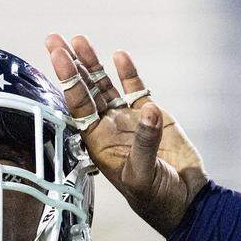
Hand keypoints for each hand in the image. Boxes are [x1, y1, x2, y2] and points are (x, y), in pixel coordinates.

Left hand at [44, 35, 207, 234]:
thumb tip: (148, 111)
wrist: (186, 200)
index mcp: (98, 143)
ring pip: (105, 86)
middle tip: (54, 40)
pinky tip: (119, 56)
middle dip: (70, 66)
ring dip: (92, 64)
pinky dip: (128, 73)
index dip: (67, 81)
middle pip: (84, 91)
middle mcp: (109, 128)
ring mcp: (129, 120)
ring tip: (79, 40)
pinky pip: (135, 89)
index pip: (77, 106)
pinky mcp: (152, 116)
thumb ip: (144, 143)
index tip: (58, 56)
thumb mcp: (143, 176)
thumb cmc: (156, 198)